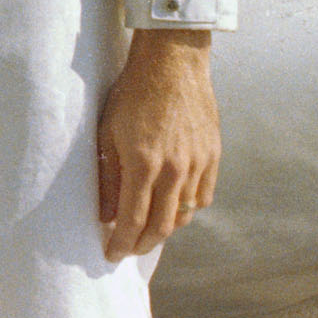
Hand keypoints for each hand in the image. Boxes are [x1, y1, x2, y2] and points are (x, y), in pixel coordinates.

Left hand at [96, 28, 218, 261]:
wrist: (172, 62)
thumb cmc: (133, 93)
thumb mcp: (108, 132)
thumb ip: (107, 178)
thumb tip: (105, 214)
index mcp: (143, 163)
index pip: (133, 220)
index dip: (121, 243)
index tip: (111, 254)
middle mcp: (175, 169)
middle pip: (162, 226)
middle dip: (143, 244)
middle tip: (129, 249)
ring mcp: (198, 163)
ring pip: (185, 215)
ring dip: (166, 229)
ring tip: (148, 229)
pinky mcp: (213, 155)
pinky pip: (203, 196)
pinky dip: (187, 209)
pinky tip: (173, 206)